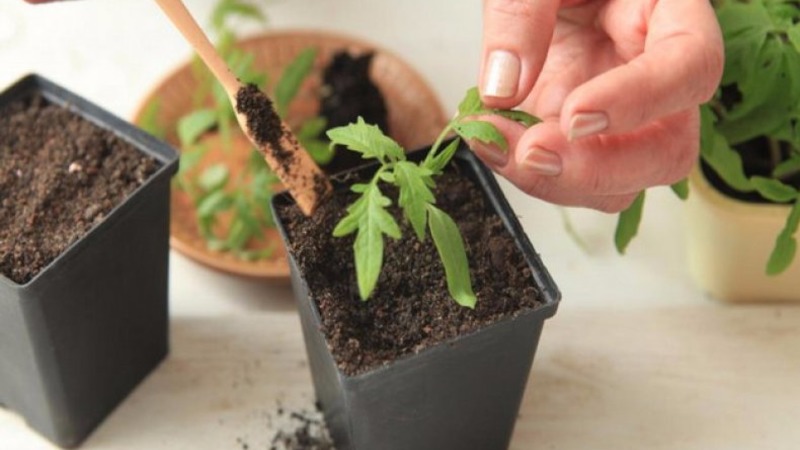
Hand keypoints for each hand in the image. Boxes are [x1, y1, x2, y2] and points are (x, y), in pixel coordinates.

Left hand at [473, 0, 723, 211]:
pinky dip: (525, 172)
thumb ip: (521, 14)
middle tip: (531, 153)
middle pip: (666, 150)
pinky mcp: (577, 138)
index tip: (576, 115)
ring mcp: (617, 118)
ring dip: (555, 181)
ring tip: (491, 143)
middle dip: (597, 168)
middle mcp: (654, 79)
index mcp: (667, 17)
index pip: (690, 68)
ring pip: (618, 183)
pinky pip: (568, 177)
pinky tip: (487, 140)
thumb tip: (502, 91)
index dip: (640, 101)